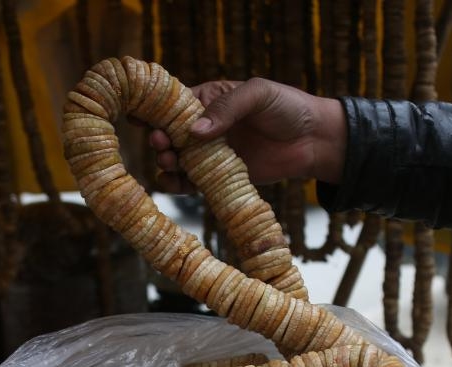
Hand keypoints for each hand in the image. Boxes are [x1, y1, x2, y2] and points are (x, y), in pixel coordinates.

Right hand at [149, 77, 347, 192]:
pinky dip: (177, 185)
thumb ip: (226, 108)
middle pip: (169, 134)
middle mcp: (205, 127)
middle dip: (159, 139)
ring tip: (170, 162)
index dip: (153, 110)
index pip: (173, 104)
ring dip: (166, 162)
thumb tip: (193, 131)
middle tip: (162, 144)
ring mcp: (210, 154)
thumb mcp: (257, 94)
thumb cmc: (288, 108)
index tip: (138, 117)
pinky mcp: (218, 177)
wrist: (314, 141)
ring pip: (176, 160)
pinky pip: (191, 183)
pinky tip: (173, 183)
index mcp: (209, 100)